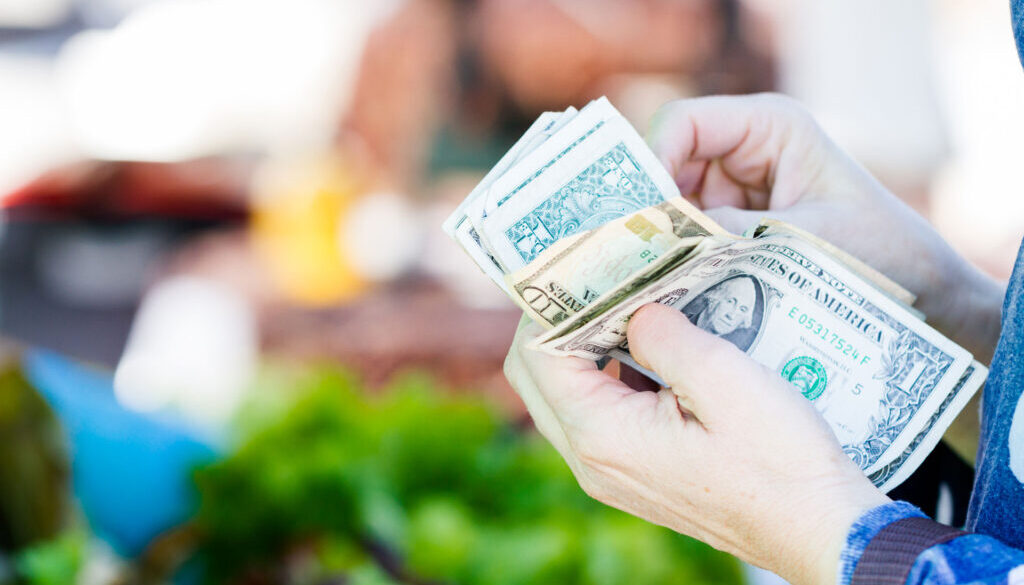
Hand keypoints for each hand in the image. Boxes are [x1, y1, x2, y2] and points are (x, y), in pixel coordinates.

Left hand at [505, 305, 889, 584]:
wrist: (818, 528)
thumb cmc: (779, 460)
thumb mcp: (722, 377)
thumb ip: (663, 333)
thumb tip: (634, 310)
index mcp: (601, 435)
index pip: (536, 355)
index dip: (551, 303)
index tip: (581, 261)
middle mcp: (591, 461)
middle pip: (536, 376)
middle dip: (557, 321)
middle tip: (596, 277)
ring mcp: (611, 472)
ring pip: (565, 395)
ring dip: (583, 346)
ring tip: (625, 304)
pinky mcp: (635, 474)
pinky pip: (599, 415)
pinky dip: (609, 374)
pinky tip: (650, 346)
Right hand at [647, 94, 1002, 365]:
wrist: (920, 291)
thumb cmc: (882, 252)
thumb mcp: (805, 243)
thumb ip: (733, 236)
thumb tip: (662, 245)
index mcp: (769, 126)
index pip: (684, 124)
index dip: (650, 160)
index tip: (637, 214)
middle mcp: (743, 150)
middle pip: (664, 165)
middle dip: (644, 208)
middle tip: (620, 255)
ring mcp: (733, 188)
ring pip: (668, 205)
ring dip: (654, 240)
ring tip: (635, 279)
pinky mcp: (730, 227)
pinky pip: (685, 236)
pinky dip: (671, 261)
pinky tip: (659, 289)